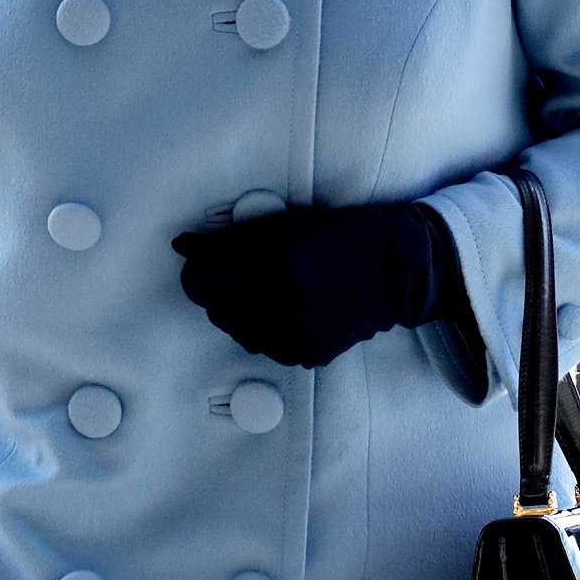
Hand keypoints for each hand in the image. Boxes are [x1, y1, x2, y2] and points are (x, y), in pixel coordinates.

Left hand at [172, 201, 463, 367]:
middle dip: (220, 288)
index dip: (198, 269)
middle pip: (212, 309)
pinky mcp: (305, 356)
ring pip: (234, 330)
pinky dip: (264, 327)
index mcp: (277, 268)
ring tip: (270, 286)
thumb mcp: (284, 224)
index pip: (198, 283)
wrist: (397, 270)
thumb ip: (230, 239)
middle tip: (247, 268)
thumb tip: (182, 245)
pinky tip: (288, 305)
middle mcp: (283, 310)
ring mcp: (295, 339)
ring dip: (239, 309)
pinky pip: (261, 345)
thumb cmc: (342, 235)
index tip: (209, 258)